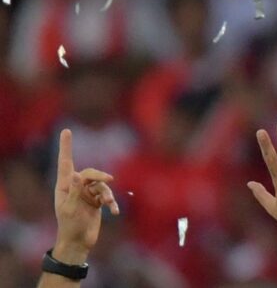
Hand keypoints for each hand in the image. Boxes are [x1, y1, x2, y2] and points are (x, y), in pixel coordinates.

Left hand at [53, 129, 118, 263]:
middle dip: (100, 176)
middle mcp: (76, 187)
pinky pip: (108, 196)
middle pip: (90, 173)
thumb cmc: (70, 226)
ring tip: (110, 205)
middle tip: (110, 180)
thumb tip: (77, 174)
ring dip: (107, 194)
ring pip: (102, 185)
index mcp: (65, 187)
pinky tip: (114, 212)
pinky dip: (112, 203)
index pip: (66, 163)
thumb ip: (75, 191)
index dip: (66, 147)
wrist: (78, 243)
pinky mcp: (97, 201)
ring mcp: (87, 194)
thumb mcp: (71, 209)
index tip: (66, 130)